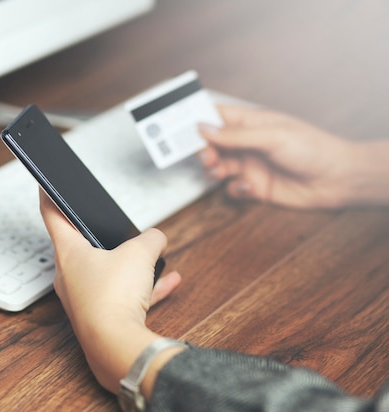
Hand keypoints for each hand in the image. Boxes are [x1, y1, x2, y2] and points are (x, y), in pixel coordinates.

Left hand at [39, 191, 181, 393]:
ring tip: (150, 255)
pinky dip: (142, 287)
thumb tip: (157, 239)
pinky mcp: (99, 317)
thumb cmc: (114, 298)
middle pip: (80, 245)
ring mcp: (83, 298)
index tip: (44, 185)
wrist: (117, 347)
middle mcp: (70, 276)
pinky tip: (167, 281)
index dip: (50, 196)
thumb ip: (151, 239)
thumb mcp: (140, 254)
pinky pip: (122, 295)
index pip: (53, 215)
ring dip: (128, 263)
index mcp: (69, 253)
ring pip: (105, 272)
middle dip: (98, 234)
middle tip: (105, 222)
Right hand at [199, 105, 354, 208]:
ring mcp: (250, 165)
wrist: (337, 180)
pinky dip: (234, 189)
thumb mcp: (271, 136)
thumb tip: (203, 128)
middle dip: (203, 150)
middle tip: (206, 157)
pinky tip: (249, 187)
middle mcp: (247, 143)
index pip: (217, 116)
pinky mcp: (254, 188)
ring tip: (219, 171)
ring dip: (213, 170)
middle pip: (212, 144)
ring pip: (218, 167)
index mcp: (251, 122)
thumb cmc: (312, 149)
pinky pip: (231, 189)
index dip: (198, 119)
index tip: (181, 126)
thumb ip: (235, 135)